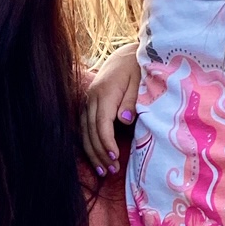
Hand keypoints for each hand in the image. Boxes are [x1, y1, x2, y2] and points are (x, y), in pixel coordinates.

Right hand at [82, 44, 141, 174]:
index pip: (102, 123)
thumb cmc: (137, 69)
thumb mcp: (139, 82)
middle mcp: (92, 98)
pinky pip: (85, 128)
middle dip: (100, 153)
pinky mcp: (88, 105)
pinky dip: (89, 144)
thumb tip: (124, 120)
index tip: (114, 157)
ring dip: (93, 153)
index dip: (106, 142)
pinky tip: (96, 158)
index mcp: (105, 93)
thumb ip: (131, 101)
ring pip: (85, 132)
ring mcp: (88, 101)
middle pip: (90, 131)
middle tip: (111, 171)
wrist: (126, 55)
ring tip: (103, 171)